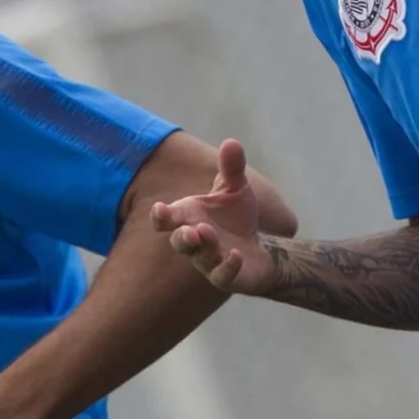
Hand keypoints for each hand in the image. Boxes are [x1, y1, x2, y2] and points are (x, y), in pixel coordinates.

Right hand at [150, 139, 279, 295]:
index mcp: (189, 218)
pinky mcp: (228, 275)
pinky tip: (235, 255)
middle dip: (181, 237)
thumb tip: (231, 143)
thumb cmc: (236, 216)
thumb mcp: (235, 188)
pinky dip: (227, 266)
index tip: (159, 210)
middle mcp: (196, 241)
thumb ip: (231, 168)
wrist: (259, 244)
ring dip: (204, 247)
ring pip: (201, 258)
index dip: (161, 217)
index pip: (168, 219)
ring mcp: (210, 261)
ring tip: (206, 233)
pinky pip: (223, 275)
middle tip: (188, 230)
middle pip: (180, 242)